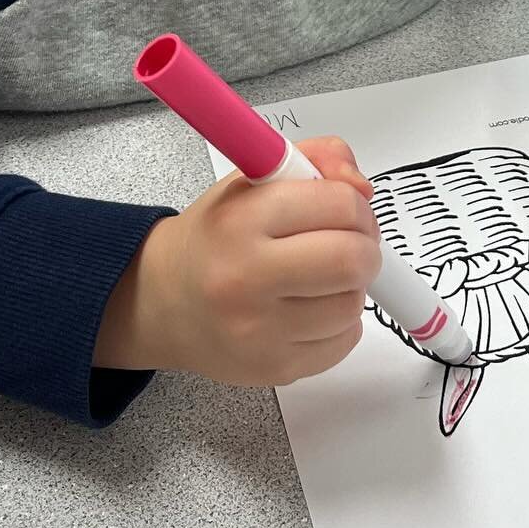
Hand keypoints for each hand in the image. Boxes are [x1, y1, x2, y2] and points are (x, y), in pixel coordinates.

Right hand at [95, 137, 380, 384]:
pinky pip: (344, 342)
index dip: (356, 204)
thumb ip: (318, 158)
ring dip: (352, 285)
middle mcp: (246, 279)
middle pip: (352, 260)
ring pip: (353, 304)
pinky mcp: (275, 369)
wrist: (163, 302)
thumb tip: (362, 188)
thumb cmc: (215, 236)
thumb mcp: (254, 178)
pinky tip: (312, 306)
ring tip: (322, 275)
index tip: (347, 209)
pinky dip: (341, 322)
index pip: (339, 205)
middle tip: (350, 243)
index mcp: (241, 221)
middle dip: (365, 246)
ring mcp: (260, 332)